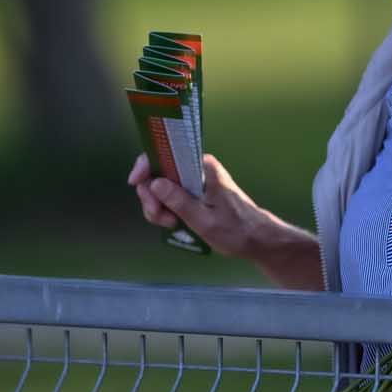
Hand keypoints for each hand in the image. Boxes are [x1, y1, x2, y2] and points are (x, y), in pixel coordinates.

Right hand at [126, 153, 267, 257]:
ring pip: (161, 186)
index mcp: (202, 167)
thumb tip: (155, 183)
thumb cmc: (236, 229)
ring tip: (172, 224)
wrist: (256, 238)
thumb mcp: (204, 219)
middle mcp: (196, 168)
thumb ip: (179, 201)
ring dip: (159, 206)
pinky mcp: (194, 191)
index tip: (135, 183)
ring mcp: (194, 179)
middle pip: (159, 172)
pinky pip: (170, 195)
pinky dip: (166, 209)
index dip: (146, 165)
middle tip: (161, 218)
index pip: (166, 153)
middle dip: (152, 196)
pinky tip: (174, 223)